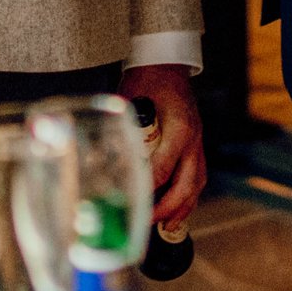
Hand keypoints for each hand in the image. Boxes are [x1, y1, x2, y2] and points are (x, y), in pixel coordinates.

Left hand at [120, 64, 205, 227]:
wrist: (168, 64)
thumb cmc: (148, 78)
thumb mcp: (128, 98)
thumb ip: (118, 127)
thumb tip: (93, 156)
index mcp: (178, 128)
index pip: (163, 168)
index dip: (147, 190)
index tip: (129, 205)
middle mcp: (193, 138)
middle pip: (186, 183)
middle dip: (166, 208)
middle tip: (145, 222)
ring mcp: (198, 142)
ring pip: (196, 183)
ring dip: (181, 207)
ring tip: (164, 226)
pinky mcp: (196, 145)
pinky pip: (198, 176)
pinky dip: (188, 196)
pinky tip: (175, 209)